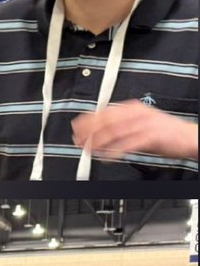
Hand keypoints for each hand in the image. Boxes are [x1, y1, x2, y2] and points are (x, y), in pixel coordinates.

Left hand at [72, 100, 198, 161]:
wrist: (190, 137)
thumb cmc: (166, 133)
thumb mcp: (141, 124)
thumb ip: (122, 126)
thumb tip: (100, 134)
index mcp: (133, 108)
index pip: (104, 111)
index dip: (88, 120)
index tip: (76, 128)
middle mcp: (137, 113)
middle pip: (106, 121)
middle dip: (89, 131)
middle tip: (78, 141)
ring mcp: (144, 124)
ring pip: (114, 132)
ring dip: (98, 142)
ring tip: (88, 150)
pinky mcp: (151, 136)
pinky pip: (128, 144)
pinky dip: (115, 151)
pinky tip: (106, 157)